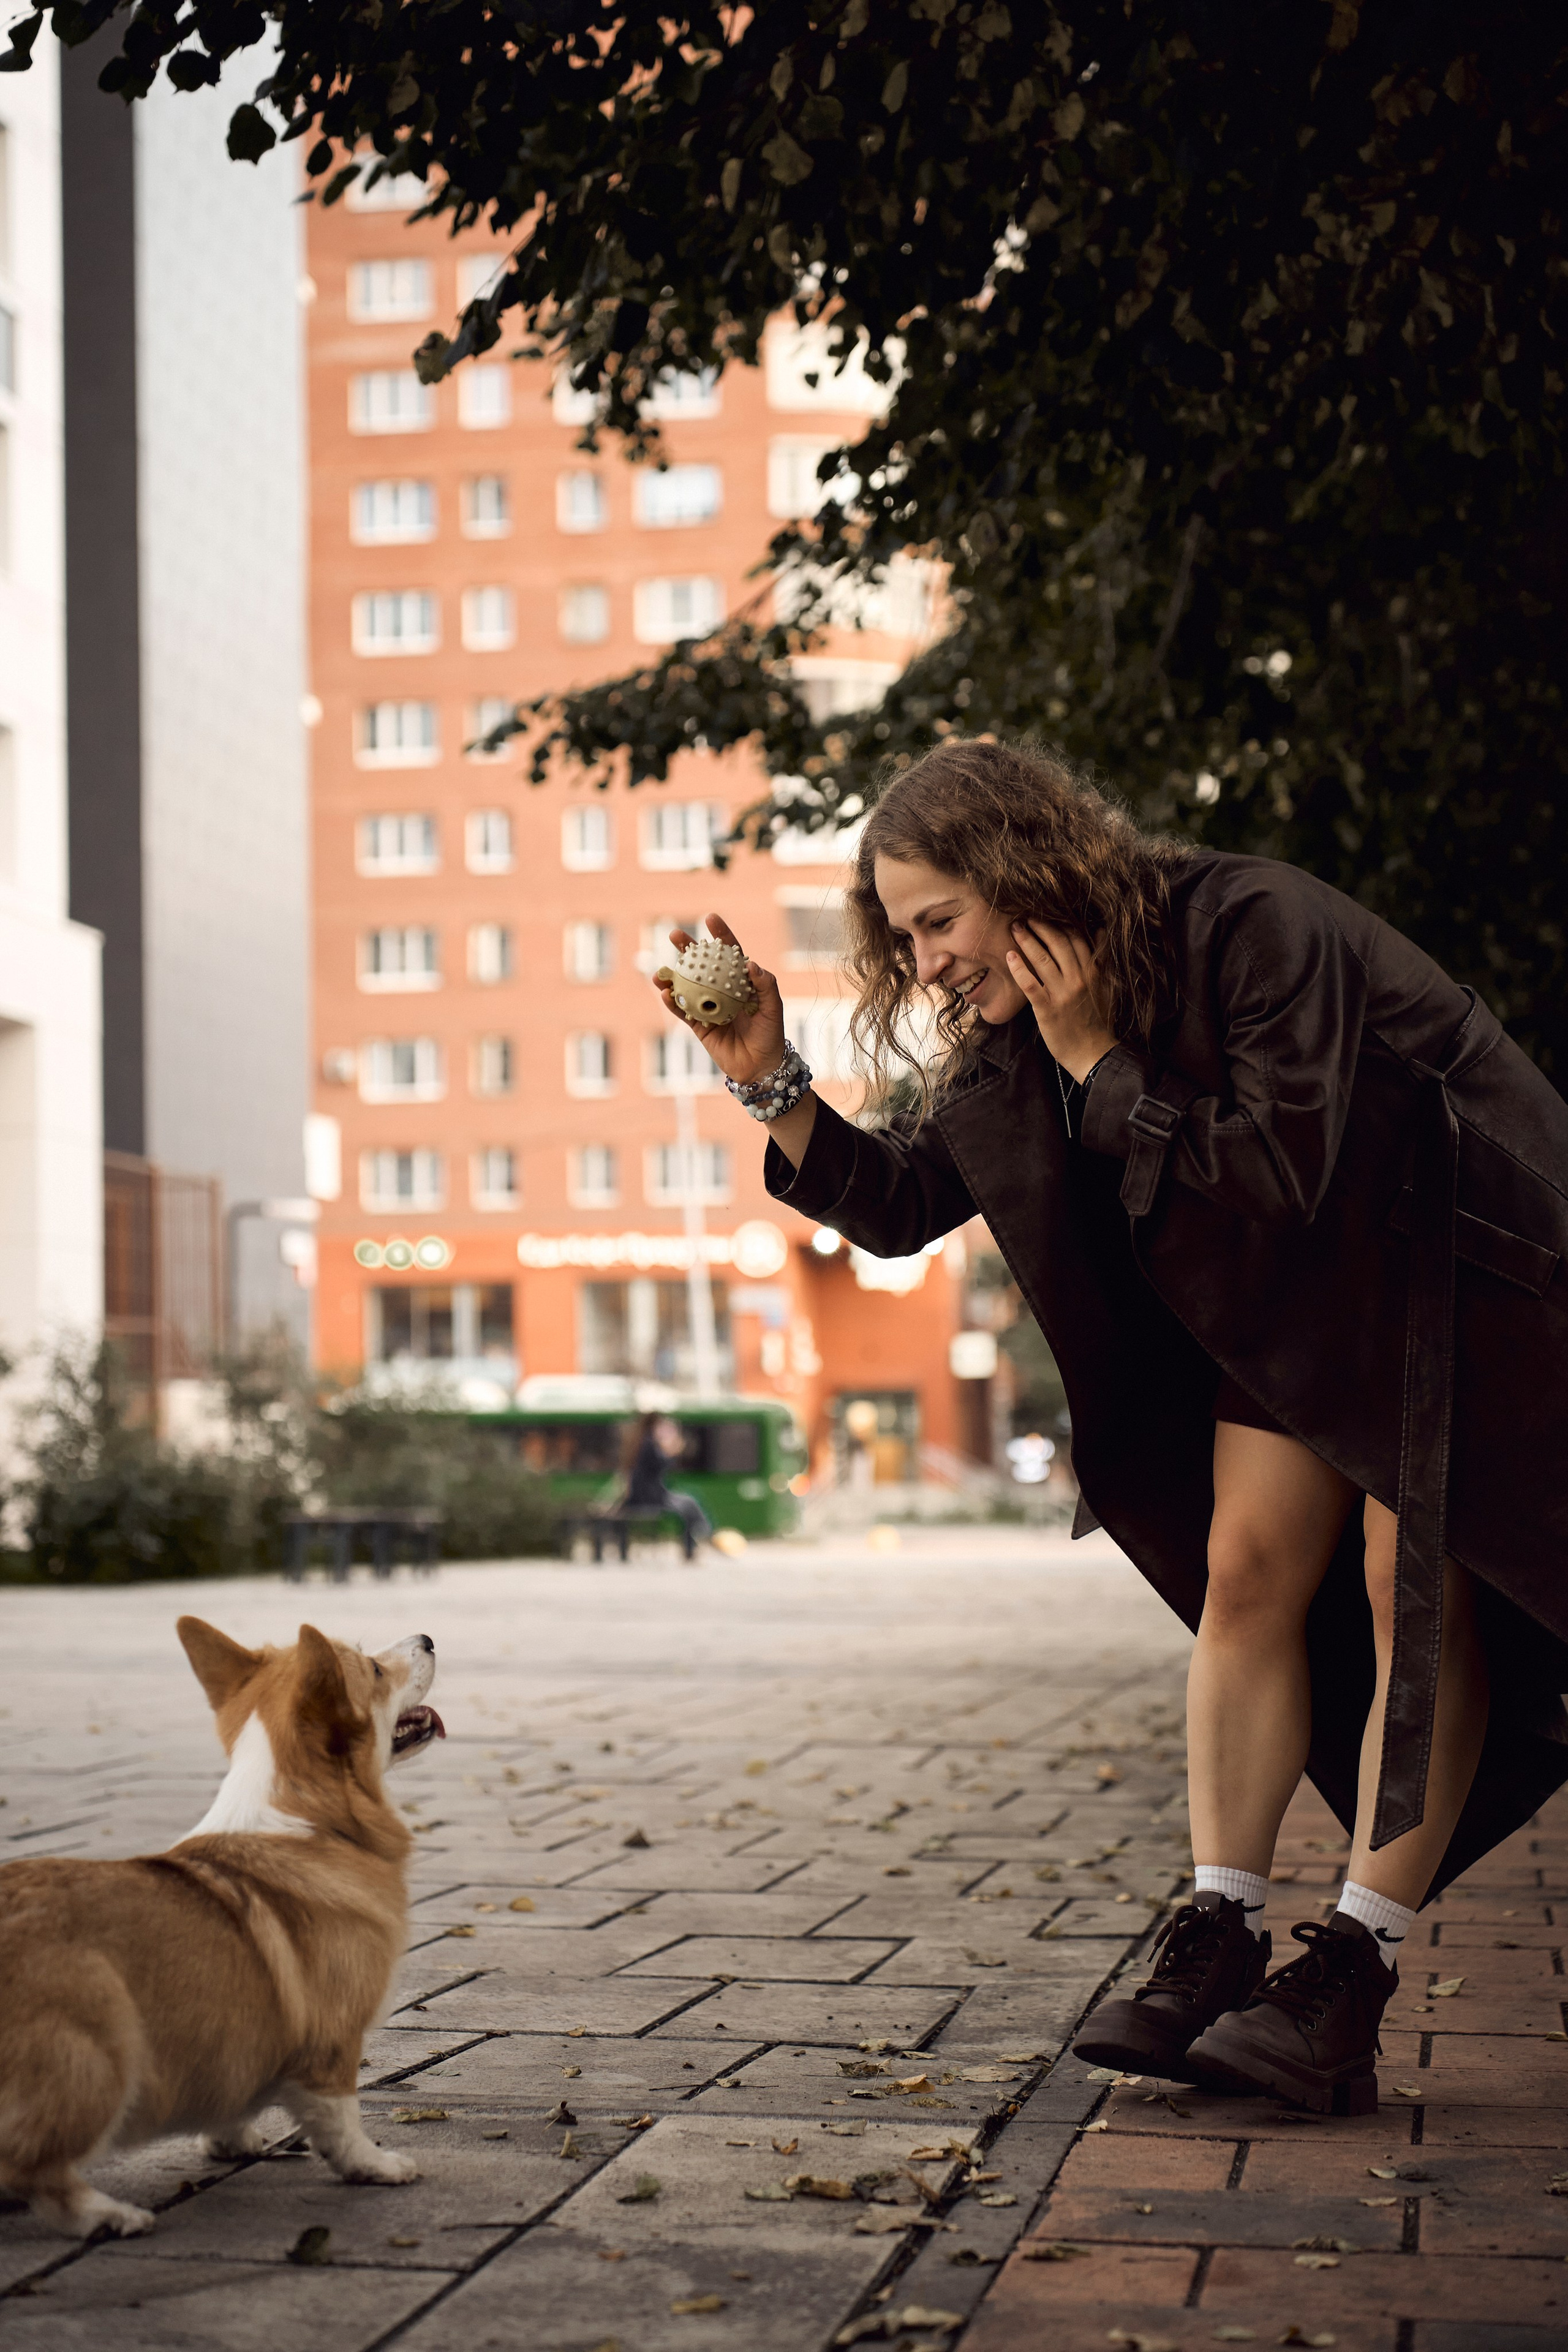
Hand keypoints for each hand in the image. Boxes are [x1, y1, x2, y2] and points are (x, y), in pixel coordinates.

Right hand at [651, 913, 787, 1084]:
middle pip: (702, 966)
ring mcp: (708, 1007)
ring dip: (672, 977)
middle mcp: (722, 991)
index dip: (720, 936)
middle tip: (675, 935)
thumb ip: (765, 984)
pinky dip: (673, 1003)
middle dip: (688, 949)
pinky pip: (683, 1012)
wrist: (761, 1066)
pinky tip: (666, 994)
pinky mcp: (699, 1026)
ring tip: (660, 971)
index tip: (710, 918)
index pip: (730, 954)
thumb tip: (750, 963)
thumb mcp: (773, 1007)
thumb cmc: (771, 1034)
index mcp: (740, 982)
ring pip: (687, 987)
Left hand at [1006, 919, 1118, 1080]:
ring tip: (1015, 928)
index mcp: (1093, 972)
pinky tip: (1009, 956)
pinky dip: (1019, 969)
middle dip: (1041, 926)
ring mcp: (1062, 993)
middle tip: (1026, 915)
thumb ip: (1101, 959)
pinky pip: (1030, 984)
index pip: (1076, 938)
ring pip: (1043, 959)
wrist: (1093, 1053)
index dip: (1060, 922)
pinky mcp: (1047, 1009)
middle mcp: (1078, 979)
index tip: (1047, 912)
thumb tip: (1099, 932)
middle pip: (1058, 943)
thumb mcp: (1106, 987)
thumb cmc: (1098, 1020)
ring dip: (1027, 941)